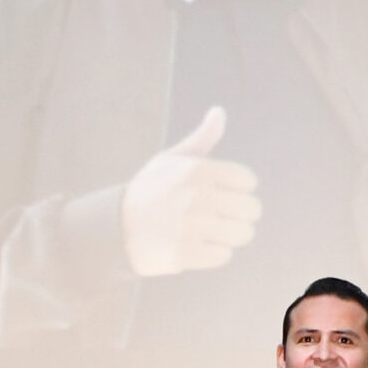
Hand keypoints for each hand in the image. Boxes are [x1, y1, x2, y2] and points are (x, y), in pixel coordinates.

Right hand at [121, 106, 261, 276]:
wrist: (116, 227)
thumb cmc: (150, 190)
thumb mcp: (172, 159)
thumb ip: (202, 138)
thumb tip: (219, 111)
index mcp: (198, 170)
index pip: (248, 181)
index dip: (239, 189)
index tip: (222, 193)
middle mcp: (197, 196)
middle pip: (252, 209)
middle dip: (240, 215)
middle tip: (219, 216)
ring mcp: (192, 226)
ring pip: (243, 234)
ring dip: (230, 235)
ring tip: (210, 231)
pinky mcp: (187, 253)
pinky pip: (224, 255)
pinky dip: (214, 253)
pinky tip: (197, 245)